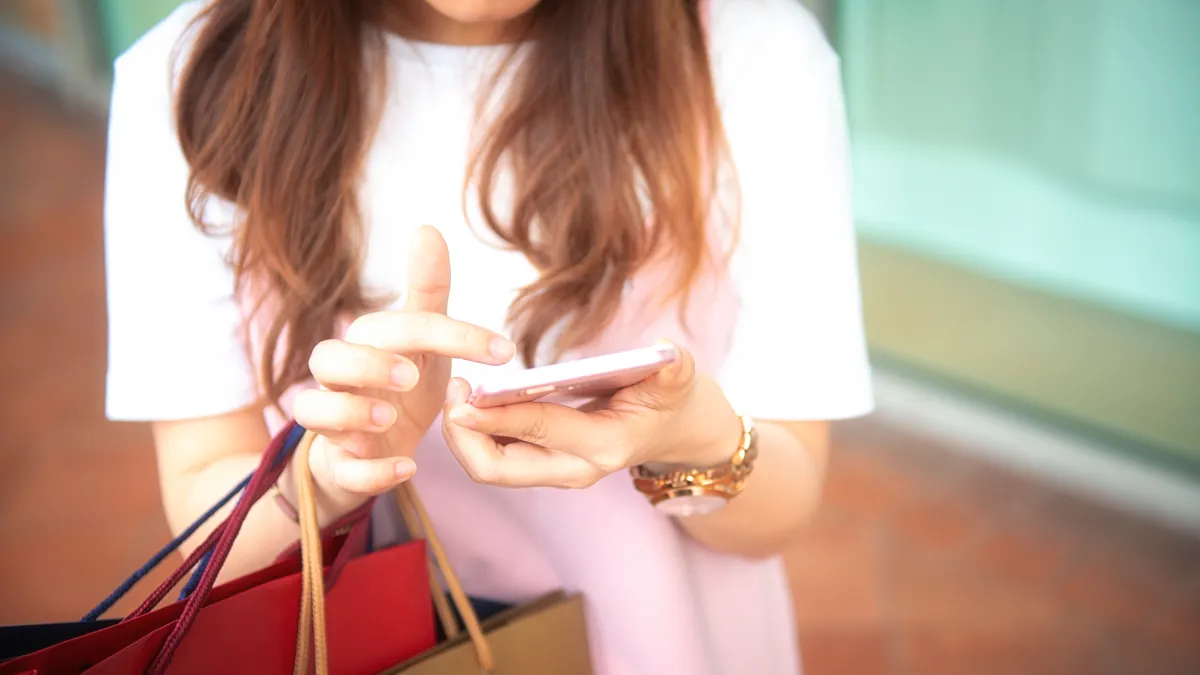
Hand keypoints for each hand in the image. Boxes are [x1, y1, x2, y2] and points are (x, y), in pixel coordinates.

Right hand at [287, 226, 514, 521]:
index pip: (399, 325)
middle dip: (368, 364)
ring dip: (350, 413)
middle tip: (412, 376)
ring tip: (388, 419)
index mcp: (367, 342)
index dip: (452, 333)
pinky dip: (370, 471)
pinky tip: (406, 467)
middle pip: (327, 358)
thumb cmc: (398, 385)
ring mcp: (333, 424)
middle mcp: (340, 380)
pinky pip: (340, 468)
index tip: (504, 351)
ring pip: (312, 410)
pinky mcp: (337, 464)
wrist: (370, 451)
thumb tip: (426, 228)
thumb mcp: (421, 340)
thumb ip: (427, 291)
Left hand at [440, 343, 742, 488]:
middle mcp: (575, 468)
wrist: (674, 431)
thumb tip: (665, 350)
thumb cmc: (670, 399)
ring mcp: (556, 472)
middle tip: (454, 390)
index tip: (464, 399)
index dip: (498, 416)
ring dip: (464, 435)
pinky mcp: (543, 465)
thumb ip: (674, 367)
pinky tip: (468, 399)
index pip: (539, 431)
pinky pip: (496, 457)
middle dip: (464, 436)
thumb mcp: (678, 378)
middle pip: (497, 469)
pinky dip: (474, 433)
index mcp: (604, 446)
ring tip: (457, 390)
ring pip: (489, 468)